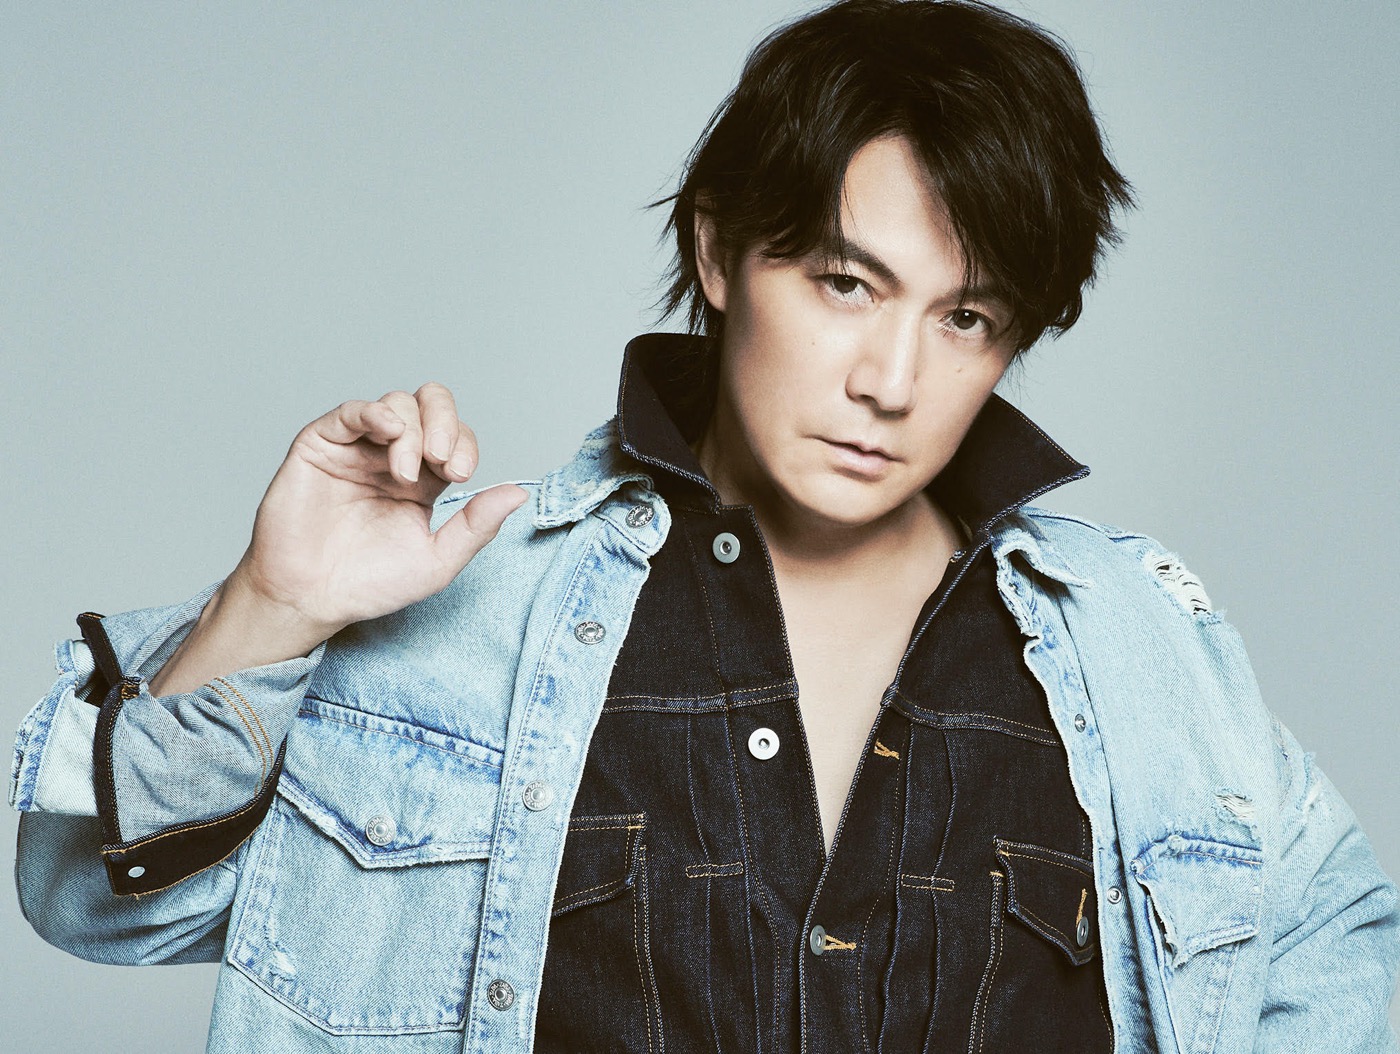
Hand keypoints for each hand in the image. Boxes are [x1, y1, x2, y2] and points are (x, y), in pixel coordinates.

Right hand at [149, 384, 525, 694]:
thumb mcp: (437, 561)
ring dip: (412, 432)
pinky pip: (351, 412)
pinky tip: (389, 430)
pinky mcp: (322, 445)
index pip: (456, 438)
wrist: (311, 599)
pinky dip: (375, 412)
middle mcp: (393, 456)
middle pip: (431, 407)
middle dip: (445, 423)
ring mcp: (358, 448)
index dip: (463, 444)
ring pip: (397, 405)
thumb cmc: (370, 584)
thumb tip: (520, 492)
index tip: (459, 475)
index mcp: (426, 479)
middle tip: (443, 461)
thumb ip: (477, 526)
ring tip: (404, 474)